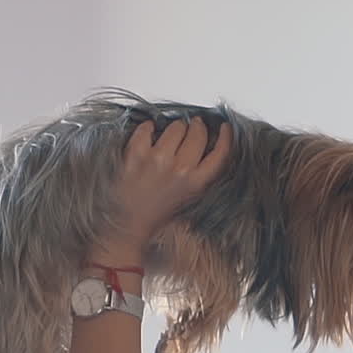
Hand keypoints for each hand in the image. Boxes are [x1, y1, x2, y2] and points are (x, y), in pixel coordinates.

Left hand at [102, 116, 232, 253]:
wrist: (127, 225)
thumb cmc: (156, 213)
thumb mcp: (188, 197)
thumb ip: (200, 175)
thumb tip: (205, 146)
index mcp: (196, 183)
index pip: (220, 153)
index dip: (225, 137)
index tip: (224, 127)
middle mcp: (179, 170)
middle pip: (198, 134)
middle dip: (196, 127)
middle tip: (192, 126)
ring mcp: (157, 161)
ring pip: (176, 127)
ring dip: (174, 128)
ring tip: (169, 135)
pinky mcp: (136, 155)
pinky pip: (147, 129)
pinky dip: (148, 128)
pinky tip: (149, 134)